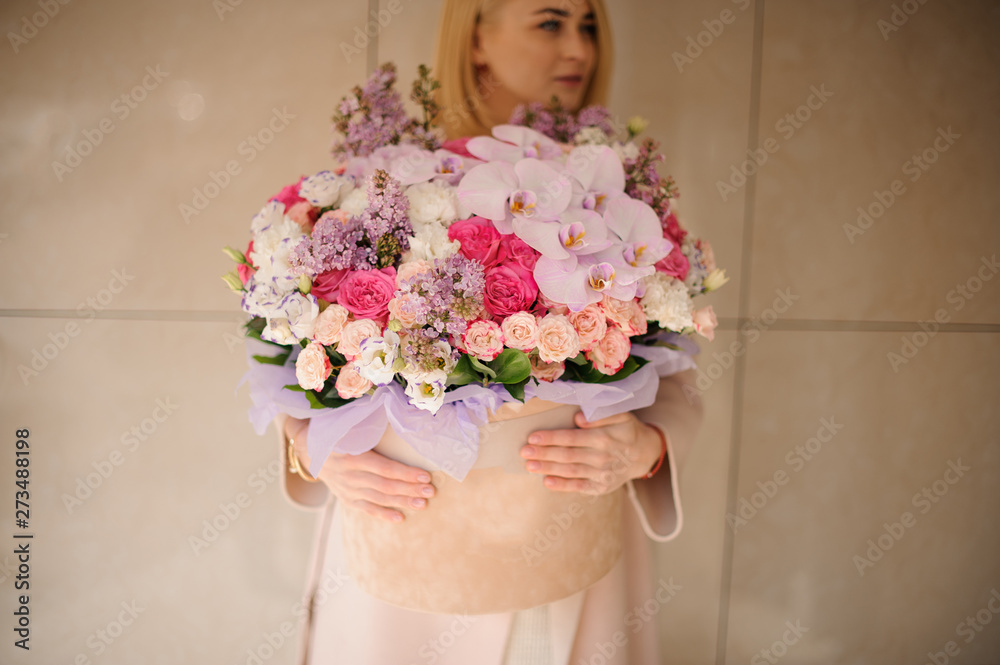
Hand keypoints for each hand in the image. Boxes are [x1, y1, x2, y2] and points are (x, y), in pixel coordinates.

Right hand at [285, 418, 435, 522]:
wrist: (309, 450)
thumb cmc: (338, 434)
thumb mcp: (349, 427)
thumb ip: (370, 426)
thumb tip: (397, 413)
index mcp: (352, 456)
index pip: (384, 468)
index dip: (405, 473)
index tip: (426, 475)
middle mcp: (349, 475)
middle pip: (385, 486)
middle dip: (410, 489)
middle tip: (431, 491)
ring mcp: (347, 489)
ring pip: (378, 498)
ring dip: (402, 502)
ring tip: (423, 504)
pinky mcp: (347, 498)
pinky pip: (366, 509)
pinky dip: (383, 514)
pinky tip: (400, 518)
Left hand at [520, 411, 661, 495]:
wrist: (644, 454)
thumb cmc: (626, 430)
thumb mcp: (621, 416)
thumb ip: (601, 415)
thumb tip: (579, 418)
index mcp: (604, 438)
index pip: (572, 438)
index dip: (552, 438)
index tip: (533, 437)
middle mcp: (602, 457)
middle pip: (568, 456)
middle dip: (544, 454)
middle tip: (524, 452)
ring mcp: (602, 474)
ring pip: (570, 471)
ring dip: (548, 469)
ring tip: (529, 466)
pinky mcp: (601, 487)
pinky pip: (579, 487)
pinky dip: (563, 486)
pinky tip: (547, 482)